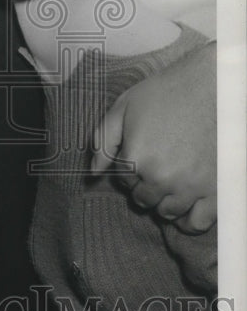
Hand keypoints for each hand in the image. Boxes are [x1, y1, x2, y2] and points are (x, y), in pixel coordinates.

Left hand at [91, 41, 215, 232]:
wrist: (213, 87)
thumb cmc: (166, 93)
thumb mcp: (123, 107)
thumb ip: (103, 141)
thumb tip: (93, 171)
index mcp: (136, 158)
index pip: (123, 181)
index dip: (128, 169)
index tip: (139, 157)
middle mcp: (161, 178)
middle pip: (143, 198)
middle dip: (143, 185)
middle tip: (155, 167)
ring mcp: (190, 187)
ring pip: (167, 212)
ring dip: (163, 201)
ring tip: (170, 183)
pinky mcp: (216, 191)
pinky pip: (198, 223)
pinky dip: (188, 222)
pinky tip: (186, 211)